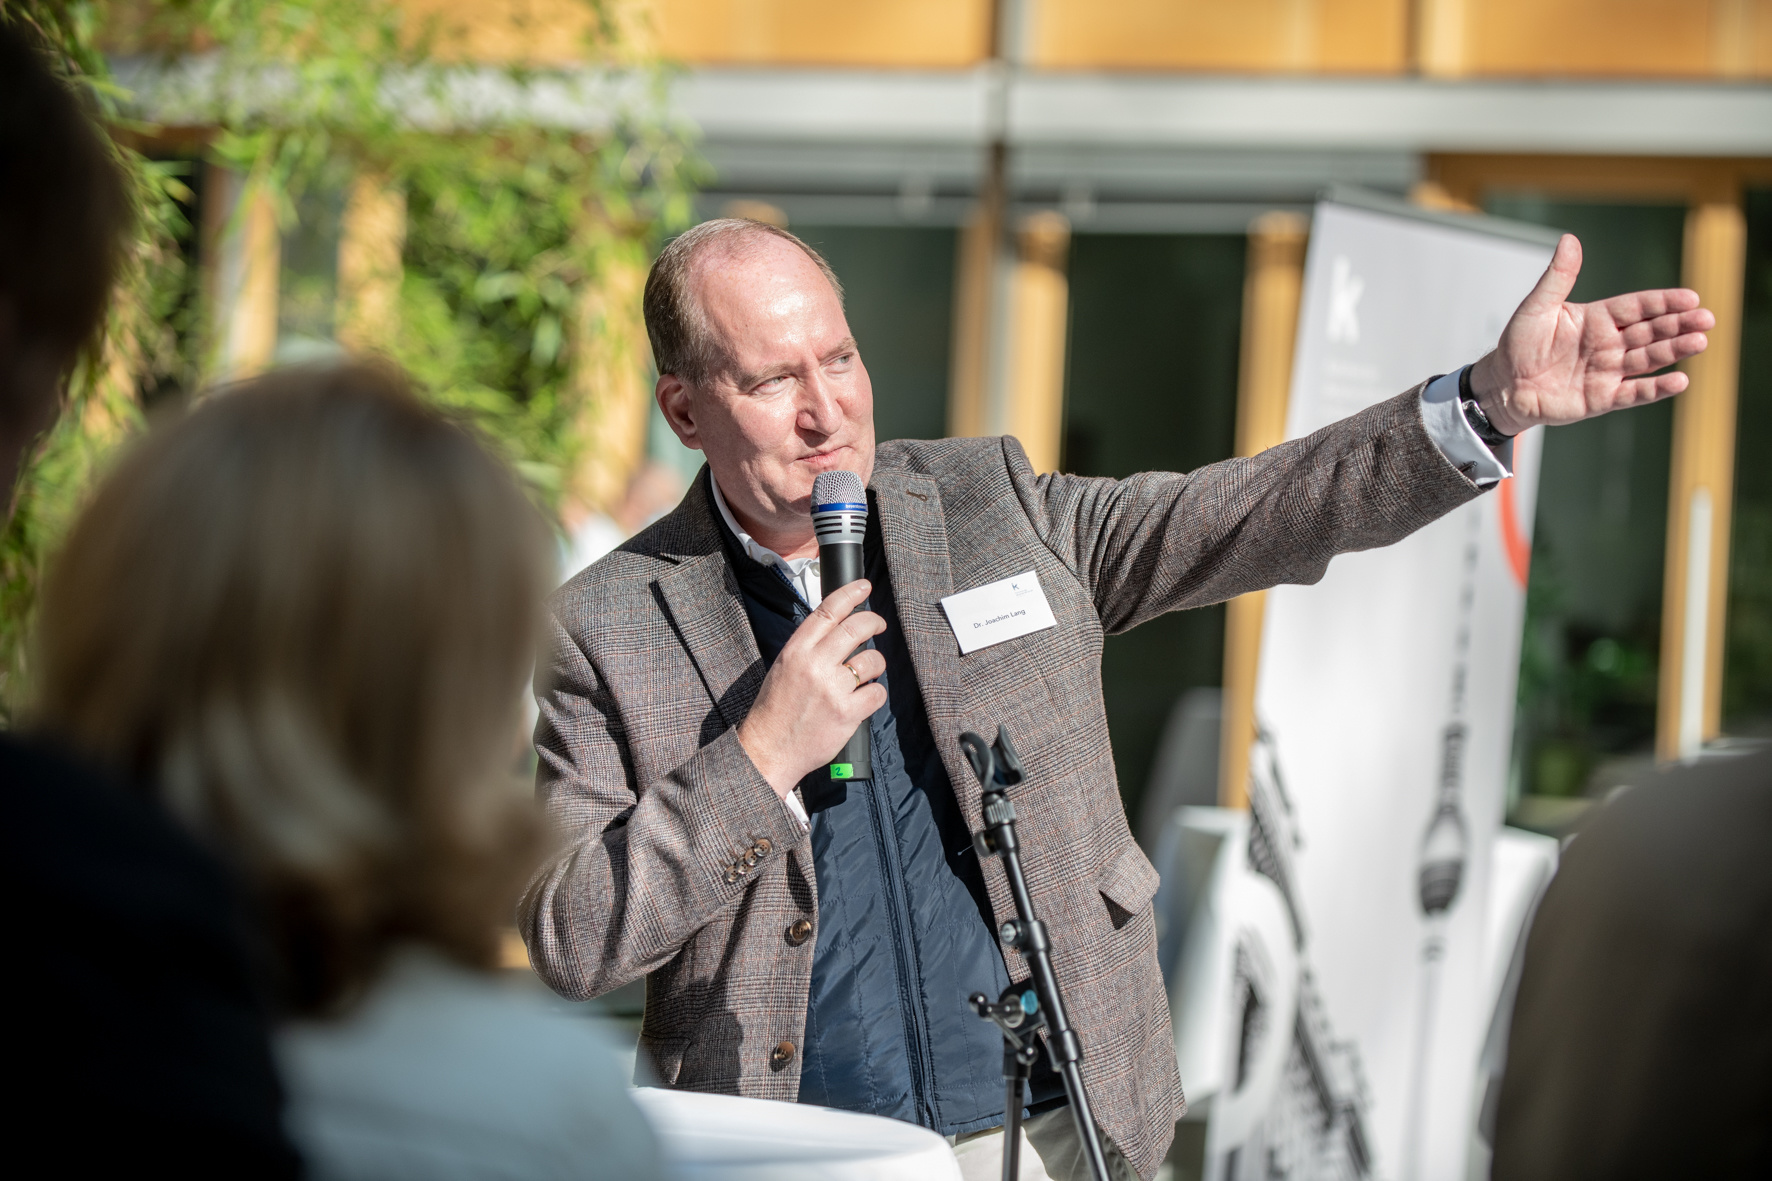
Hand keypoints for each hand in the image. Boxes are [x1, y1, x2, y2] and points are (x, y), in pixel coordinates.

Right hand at [737, 579, 887, 797]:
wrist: (770, 748)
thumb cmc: (775, 709)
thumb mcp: (784, 667)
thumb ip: (809, 648)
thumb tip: (838, 630)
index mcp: (796, 650)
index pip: (828, 611)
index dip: (851, 594)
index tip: (865, 587)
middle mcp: (815, 665)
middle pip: (856, 628)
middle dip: (874, 621)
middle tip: (878, 625)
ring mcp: (832, 689)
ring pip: (872, 660)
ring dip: (876, 663)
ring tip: (868, 671)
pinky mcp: (847, 713)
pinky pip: (877, 692)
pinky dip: (875, 694)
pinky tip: (864, 698)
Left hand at [1468, 233, 1714, 435]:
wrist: (1503, 386)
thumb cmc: (1517, 345)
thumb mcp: (1536, 307)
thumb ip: (1558, 277)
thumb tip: (1569, 239)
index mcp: (1596, 319)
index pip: (1637, 307)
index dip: (1663, 303)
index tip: (1690, 298)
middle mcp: (1608, 344)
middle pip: (1650, 331)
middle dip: (1678, 325)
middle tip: (1706, 319)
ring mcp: (1607, 371)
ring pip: (1648, 359)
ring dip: (1674, 351)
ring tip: (1699, 342)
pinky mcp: (1602, 398)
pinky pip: (1634, 393)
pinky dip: (1656, 389)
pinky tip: (1679, 381)